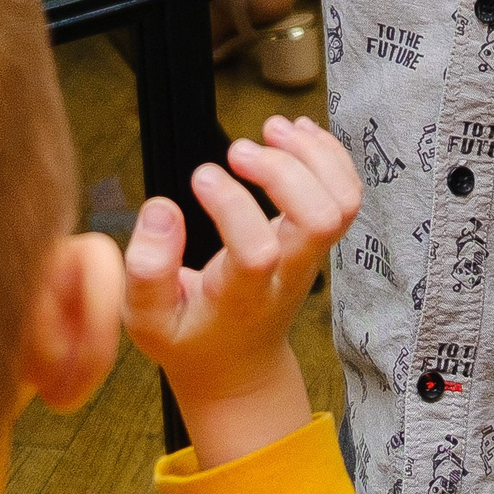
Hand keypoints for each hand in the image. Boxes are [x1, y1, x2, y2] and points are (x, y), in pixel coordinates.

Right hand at [123, 115, 360, 468]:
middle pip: (319, 220)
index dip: (233, 206)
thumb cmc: (189, 338)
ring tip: (270, 128)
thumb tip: (162, 209)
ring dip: (313, 155)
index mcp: (242, 299)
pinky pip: (346, 193)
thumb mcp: (147, 321)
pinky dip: (329, 154)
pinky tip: (294, 132)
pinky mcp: (318, 238)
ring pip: (343, 202)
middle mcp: (287, 275)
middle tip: (237, 151)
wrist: (237, 364)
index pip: (259, 251)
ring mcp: (310, 255)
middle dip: (283, 171)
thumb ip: (147, 270)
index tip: (201, 177)